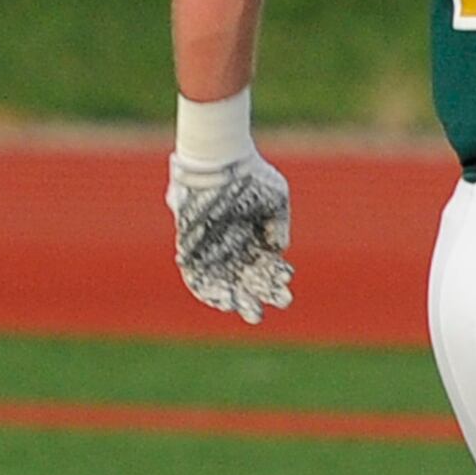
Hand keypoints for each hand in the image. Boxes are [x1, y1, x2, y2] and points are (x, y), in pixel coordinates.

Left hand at [169, 151, 294, 325]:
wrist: (219, 160)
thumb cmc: (251, 175)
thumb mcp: (275, 199)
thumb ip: (279, 225)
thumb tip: (278, 250)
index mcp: (256, 240)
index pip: (267, 272)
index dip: (275, 286)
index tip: (284, 295)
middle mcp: (234, 247)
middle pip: (244, 283)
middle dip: (252, 301)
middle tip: (257, 314)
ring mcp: (212, 248)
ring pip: (221, 283)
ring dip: (230, 300)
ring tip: (238, 310)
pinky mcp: (191, 245)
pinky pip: (196, 274)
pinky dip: (206, 289)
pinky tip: (219, 300)